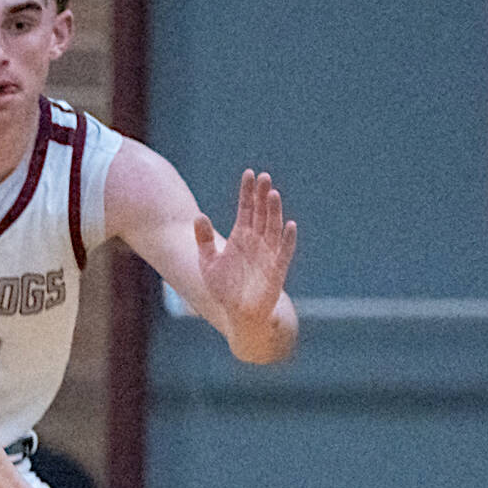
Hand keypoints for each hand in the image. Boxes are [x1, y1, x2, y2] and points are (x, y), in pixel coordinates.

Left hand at [197, 169, 295, 330]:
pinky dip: (287, 239)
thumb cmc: (225, 288)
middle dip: (262, 195)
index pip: (246, 209)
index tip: (249, 173)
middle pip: (261, 213)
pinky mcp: (276, 269)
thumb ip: (204, 240)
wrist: (239, 314)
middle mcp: (256, 241)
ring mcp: (268, 254)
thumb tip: (198, 216)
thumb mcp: (208, 263)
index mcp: (241, 237)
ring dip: (274, 211)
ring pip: (273, 227)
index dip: (247, 192)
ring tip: (272, 193)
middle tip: (263, 176)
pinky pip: (284, 252)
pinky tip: (289, 225)